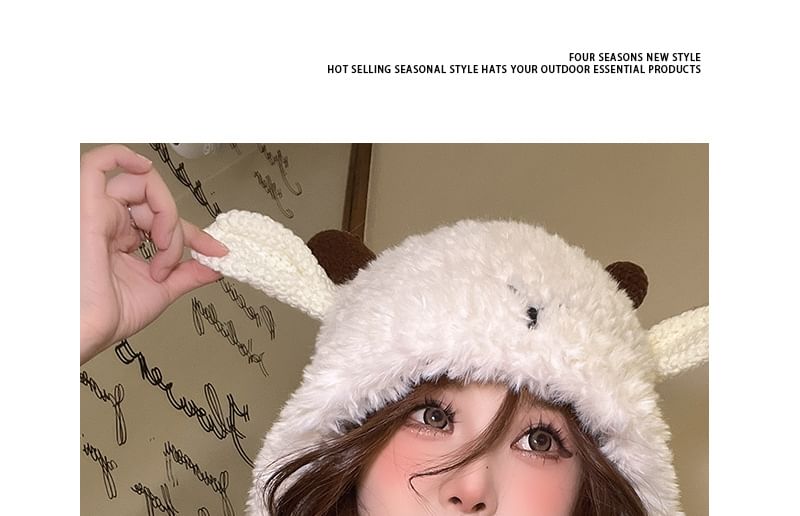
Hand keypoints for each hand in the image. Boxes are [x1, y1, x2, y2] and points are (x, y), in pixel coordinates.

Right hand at [80, 144, 227, 363]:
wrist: (86, 329)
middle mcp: (108, 223)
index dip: (196, 235)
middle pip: (156, 203)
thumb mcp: (160, 291)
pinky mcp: (86, 205)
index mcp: (120, 240)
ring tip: (161, 247)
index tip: (218, 250)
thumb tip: (216, 265)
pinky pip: (99, 163)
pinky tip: (144, 170)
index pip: (165, 222)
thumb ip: (188, 274)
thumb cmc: (107, 316)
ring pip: (143, 186)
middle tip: (170, 262)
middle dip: (177, 231)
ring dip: (165, 214)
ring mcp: (96, 211)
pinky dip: (124, 156)